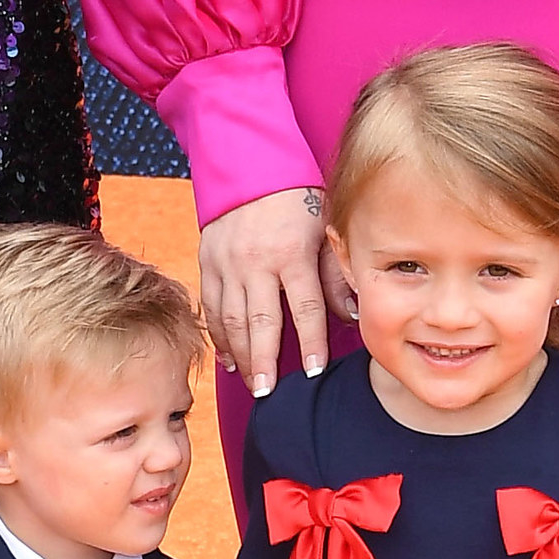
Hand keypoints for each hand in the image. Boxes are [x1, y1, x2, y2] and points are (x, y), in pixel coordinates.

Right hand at [197, 187, 337, 398]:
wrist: (248, 165)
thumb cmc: (296, 199)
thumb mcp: (325, 228)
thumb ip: (336, 273)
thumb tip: (351, 315)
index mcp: (291, 253)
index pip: (303, 308)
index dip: (311, 342)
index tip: (313, 372)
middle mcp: (256, 261)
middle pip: (260, 321)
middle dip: (265, 361)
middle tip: (268, 393)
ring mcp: (226, 263)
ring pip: (230, 318)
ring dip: (241, 355)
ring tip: (252, 383)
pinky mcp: (207, 261)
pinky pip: (210, 306)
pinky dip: (218, 336)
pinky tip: (227, 359)